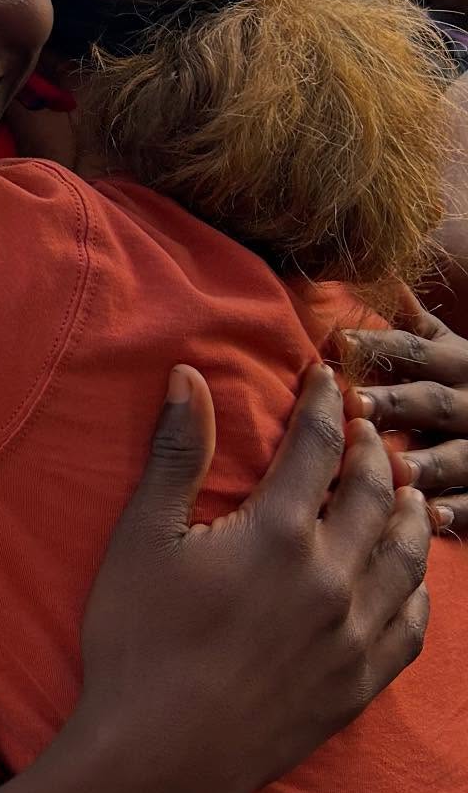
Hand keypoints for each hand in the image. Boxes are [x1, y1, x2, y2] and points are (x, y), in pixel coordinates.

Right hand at [73, 364, 433, 792]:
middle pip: (375, 494)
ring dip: (409, 510)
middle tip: (367, 425)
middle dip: (372, 451)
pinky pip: (411, 624)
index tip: (327, 376)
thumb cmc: (138, 643)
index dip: (325, 404)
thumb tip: (190, 376)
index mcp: (280, 533)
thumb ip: (176, 454)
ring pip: (407, 555)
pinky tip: (413, 574)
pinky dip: (419, 586)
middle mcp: (333, 577)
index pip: (319, 446)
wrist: (159, 758)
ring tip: (405, 485)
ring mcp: (354, 636)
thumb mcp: (142, 539)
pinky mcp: (359, 685)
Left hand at [338, 301, 467, 525]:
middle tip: (355, 405)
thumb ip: (418, 325)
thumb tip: (385, 275)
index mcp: (458, 363)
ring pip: (457, 455)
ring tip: (394, 467)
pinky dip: (457, 511)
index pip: (414, 350)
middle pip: (430, 402)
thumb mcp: (452, 348)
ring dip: (426, 462)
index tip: (336, 341)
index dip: (377, 344)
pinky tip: (430, 518)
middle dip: (395, 404)